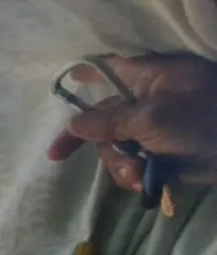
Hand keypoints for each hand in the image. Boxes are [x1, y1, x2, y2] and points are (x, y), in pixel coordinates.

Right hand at [46, 54, 216, 191]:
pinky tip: (145, 182)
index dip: (85, 75)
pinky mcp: (160, 155)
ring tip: (138, 173)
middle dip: (95, 142)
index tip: (64, 86)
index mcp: (148, 79)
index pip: (109, 69)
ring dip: (119, 165)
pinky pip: (130, 166)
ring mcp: (153, 130)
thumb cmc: (204, 121)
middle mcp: (146, 103)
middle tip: (56, 156)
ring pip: (114, 149)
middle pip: (101, 119)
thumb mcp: (153, 118)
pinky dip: (133, 177)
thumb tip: (74, 125)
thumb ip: (110, 121)